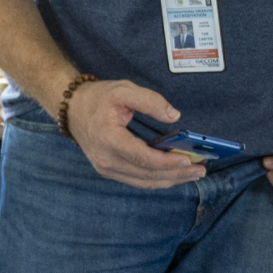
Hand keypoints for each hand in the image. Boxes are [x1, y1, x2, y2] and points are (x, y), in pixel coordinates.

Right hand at [66, 79, 205, 188]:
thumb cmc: (99, 98)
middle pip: (147, 174)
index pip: (142, 157)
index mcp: (109, 139)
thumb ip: (150, 101)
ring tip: (193, 174)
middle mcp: (106, 160)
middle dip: (176, 174)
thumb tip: (174, 116)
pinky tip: (174, 175)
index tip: (187, 160)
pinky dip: (158, 180)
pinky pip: (138, 181)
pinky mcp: (109, 171)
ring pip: (144, 182)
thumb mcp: (124, 90)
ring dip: (171, 180)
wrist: (73, 109)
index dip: (166, 162)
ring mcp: (106, 169)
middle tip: (200, 170)